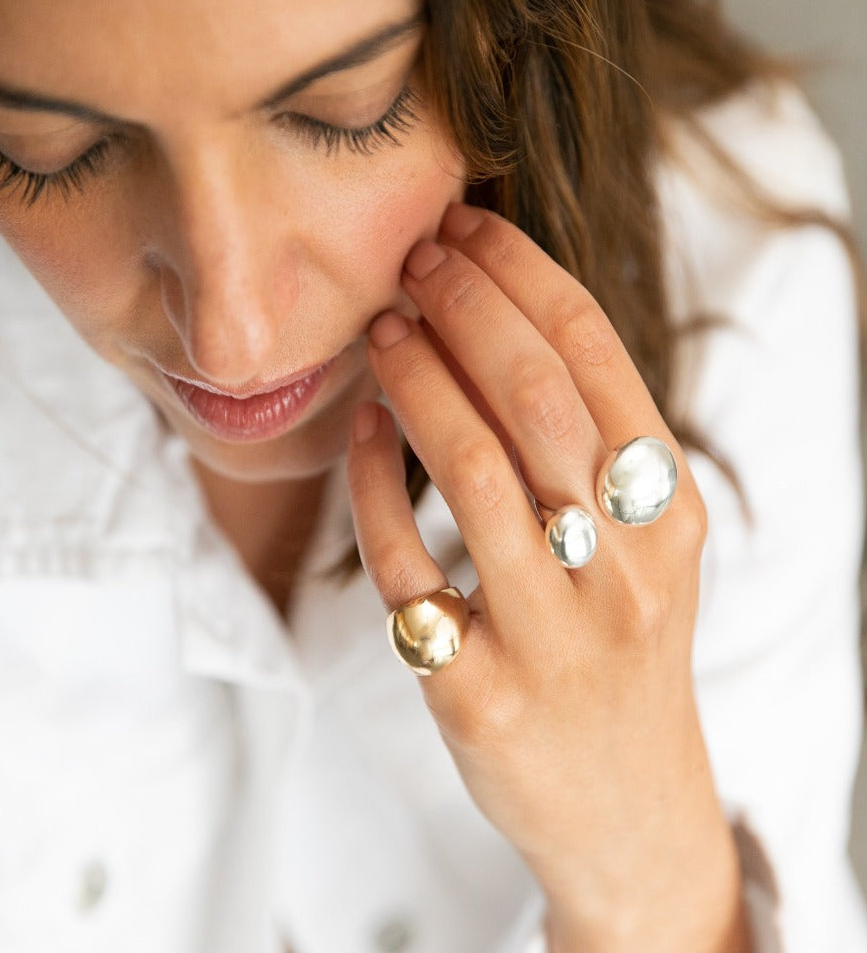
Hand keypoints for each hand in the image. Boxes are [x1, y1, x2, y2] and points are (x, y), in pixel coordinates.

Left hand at [347, 203, 747, 951]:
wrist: (627, 805)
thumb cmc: (622, 643)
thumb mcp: (645, 542)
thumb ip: (592, 443)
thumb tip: (499, 313)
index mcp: (672, 511)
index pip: (595, 355)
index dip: (521, 274)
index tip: (465, 226)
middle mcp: (626, 566)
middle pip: (535, 395)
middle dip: (464, 305)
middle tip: (411, 258)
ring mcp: (553, 635)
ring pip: (470, 470)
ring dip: (414, 378)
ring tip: (381, 328)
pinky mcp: (477, 692)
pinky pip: (404, 565)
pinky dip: (370, 482)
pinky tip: (359, 427)